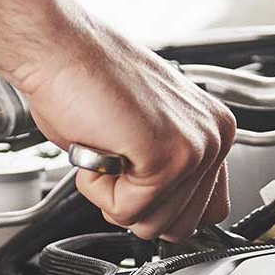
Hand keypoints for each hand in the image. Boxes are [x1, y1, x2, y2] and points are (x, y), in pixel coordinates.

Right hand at [9, 8, 235, 242]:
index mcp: (213, 128)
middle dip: (135, 205)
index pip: (209, 210)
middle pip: (181, 228)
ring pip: (153, 225)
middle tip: (116, 156)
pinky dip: (98, 188)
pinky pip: (127, 211)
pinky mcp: (167, 157)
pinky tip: (99, 145)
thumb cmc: (86, 80)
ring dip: (114, 195)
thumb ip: (165, 172)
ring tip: (107, 146)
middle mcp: (214, 137)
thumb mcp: (143, 132)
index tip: (136, 179)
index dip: (162, 206)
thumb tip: (164, 213)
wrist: (59, 47)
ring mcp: (195, 148)